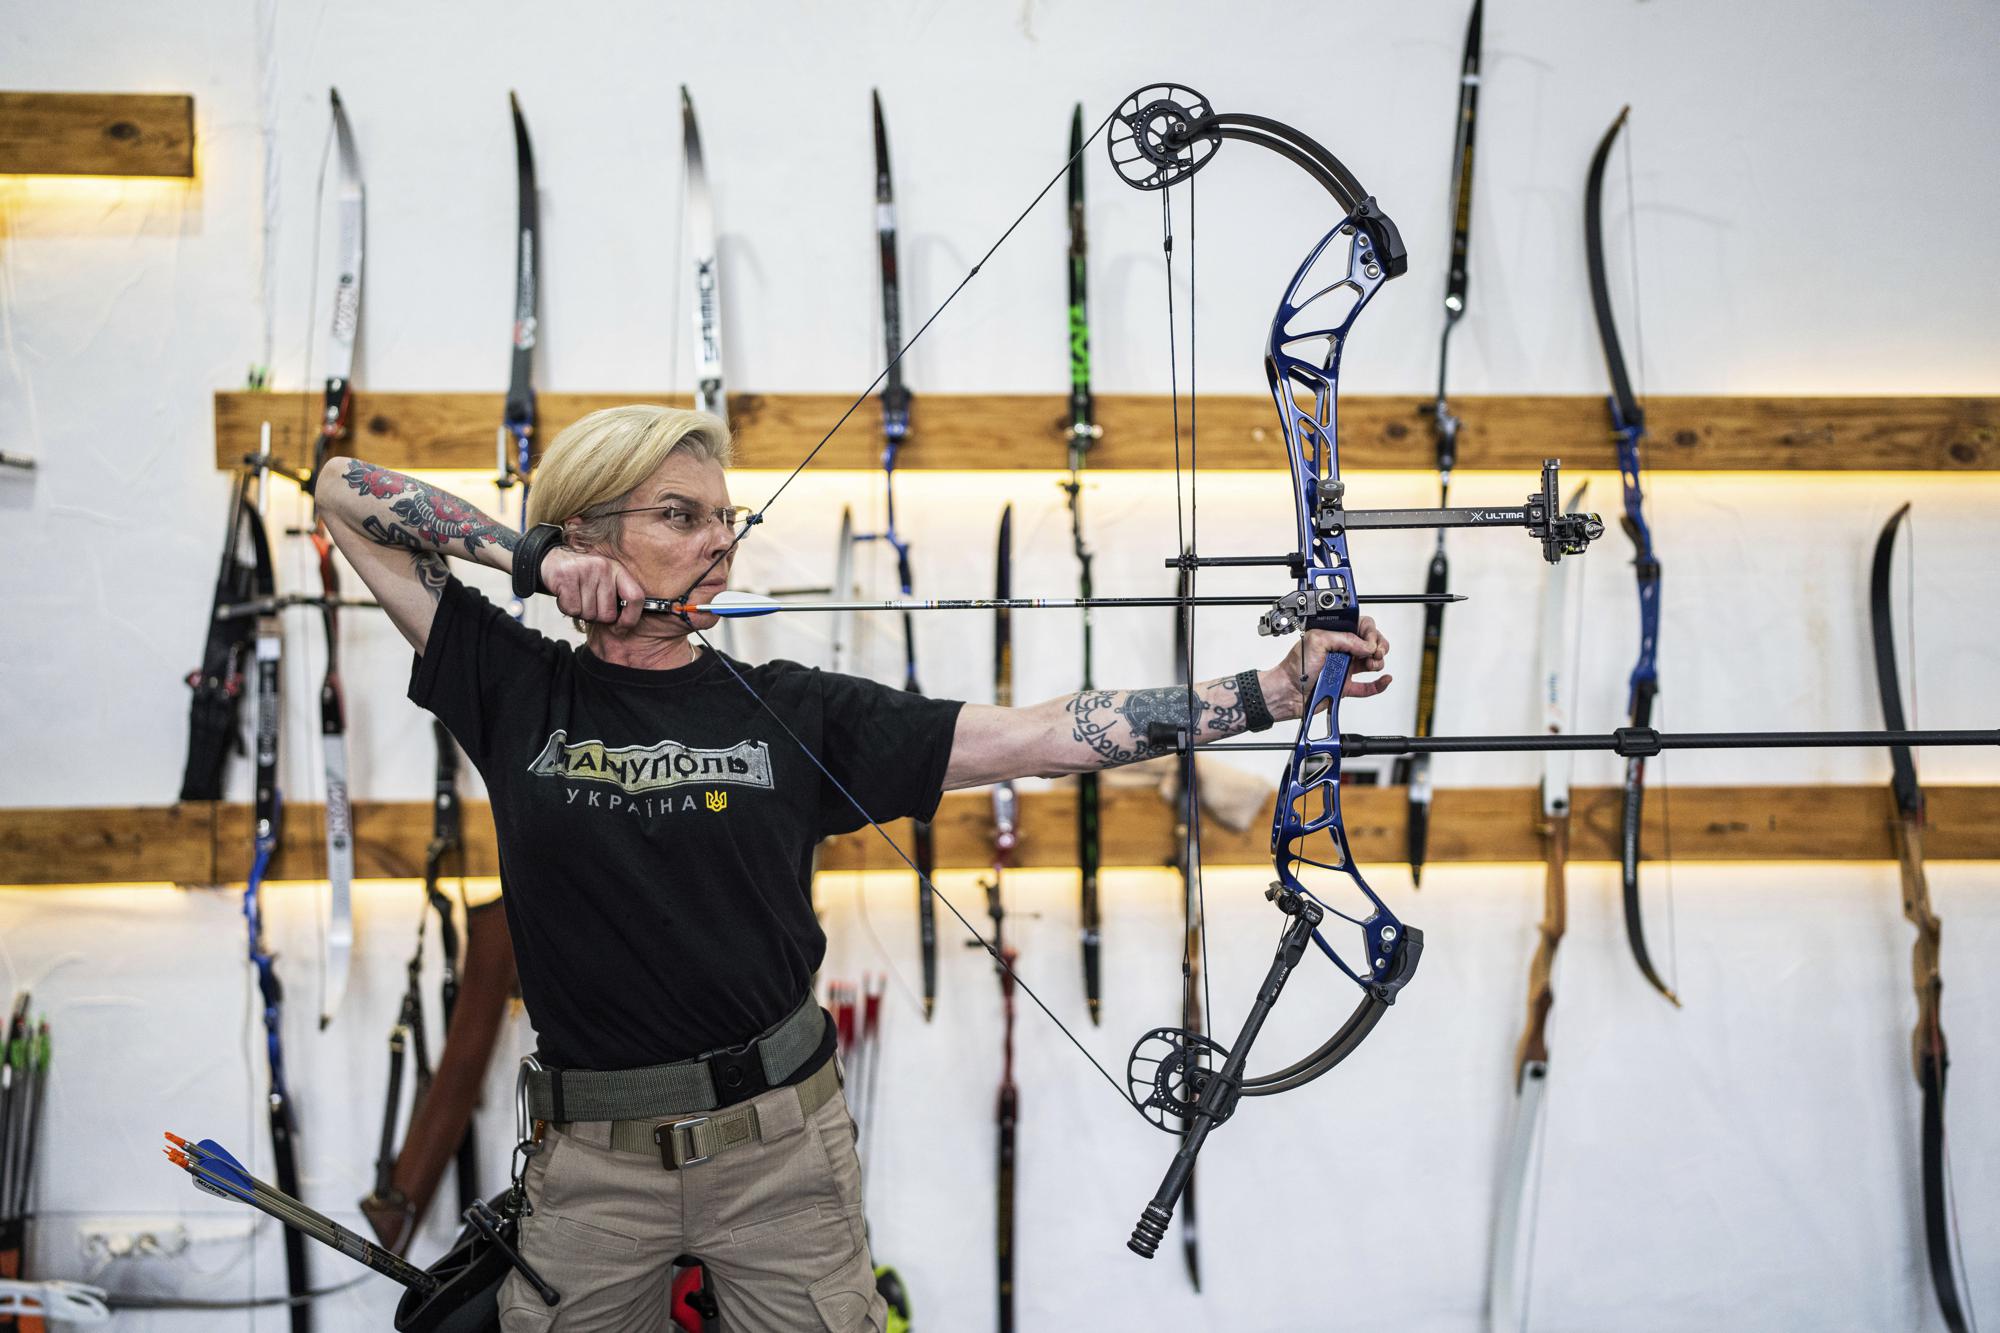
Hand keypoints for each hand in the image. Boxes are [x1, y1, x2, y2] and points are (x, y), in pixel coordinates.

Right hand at [540, 546, 647, 629]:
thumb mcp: (604, 581)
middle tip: (587, 603)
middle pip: (608, 614)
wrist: (553, 560)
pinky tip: (565, 596)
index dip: (631, 618)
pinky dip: (567, 609)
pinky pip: (573, 610)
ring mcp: (585, 570)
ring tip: (576, 597)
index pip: (636, 597)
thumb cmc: (583, 577)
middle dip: (596, 616)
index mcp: (617, 570)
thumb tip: (623, 627)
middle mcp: (604, 568)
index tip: (620, 628)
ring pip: (589, 614)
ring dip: (580, 612)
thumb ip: (615, 598)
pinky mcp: (566, 576)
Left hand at [1263, 616, 1391, 719]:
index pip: (1360, 628)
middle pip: (1370, 644)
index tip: (1370, 641)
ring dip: (1377, 663)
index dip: (1370, 633)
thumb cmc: (1294, 667)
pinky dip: (1379, 684)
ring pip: (1371, 663)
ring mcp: (1344, 668)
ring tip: (1372, 665)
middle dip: (1378, 646)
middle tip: (1376, 652)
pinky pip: (1367, 686)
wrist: (1287, 693)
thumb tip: (1366, 645)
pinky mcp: (1345, 686)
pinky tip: (1384, 679)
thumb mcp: (1316, 641)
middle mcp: (1341, 650)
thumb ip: (1344, 639)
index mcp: (1334, 636)